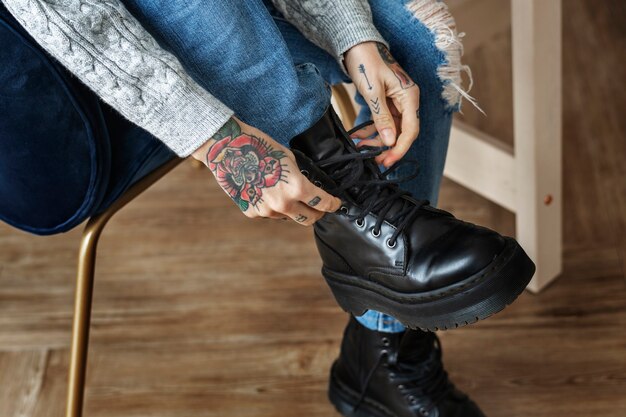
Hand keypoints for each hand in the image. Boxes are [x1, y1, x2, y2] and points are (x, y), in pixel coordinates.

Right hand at [192, 117, 341, 225]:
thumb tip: (311, 188)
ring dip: (292, 209)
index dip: (333, 205)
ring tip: (284, 192)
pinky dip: (272, 207)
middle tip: (318, 206)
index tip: (336, 204)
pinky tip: (265, 191)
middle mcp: (283, 204)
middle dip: (317, 213)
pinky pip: (270, 214)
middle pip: (309, 219)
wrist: (228, 150)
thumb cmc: (259, 147)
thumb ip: (301, 177)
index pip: (323, 203)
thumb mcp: (289, 158)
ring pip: (288, 217)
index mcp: (296, 187)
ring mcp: (266, 210)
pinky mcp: (252, 212)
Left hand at [344, 42, 419, 166]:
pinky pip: (383, 122)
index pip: (411, 130)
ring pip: (392, 129)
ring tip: (361, 147)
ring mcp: (397, 102)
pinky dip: (372, 130)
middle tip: (374, 160)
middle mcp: (407, 100)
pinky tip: (359, 137)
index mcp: (409, 96)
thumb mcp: (373, 91)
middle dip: (388, 147)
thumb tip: (390, 141)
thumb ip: (382, 117)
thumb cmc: (366, 62)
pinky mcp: (387, 102)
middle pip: (403, 132)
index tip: (388, 161)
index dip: (400, 148)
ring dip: (377, 140)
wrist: (357, 45)